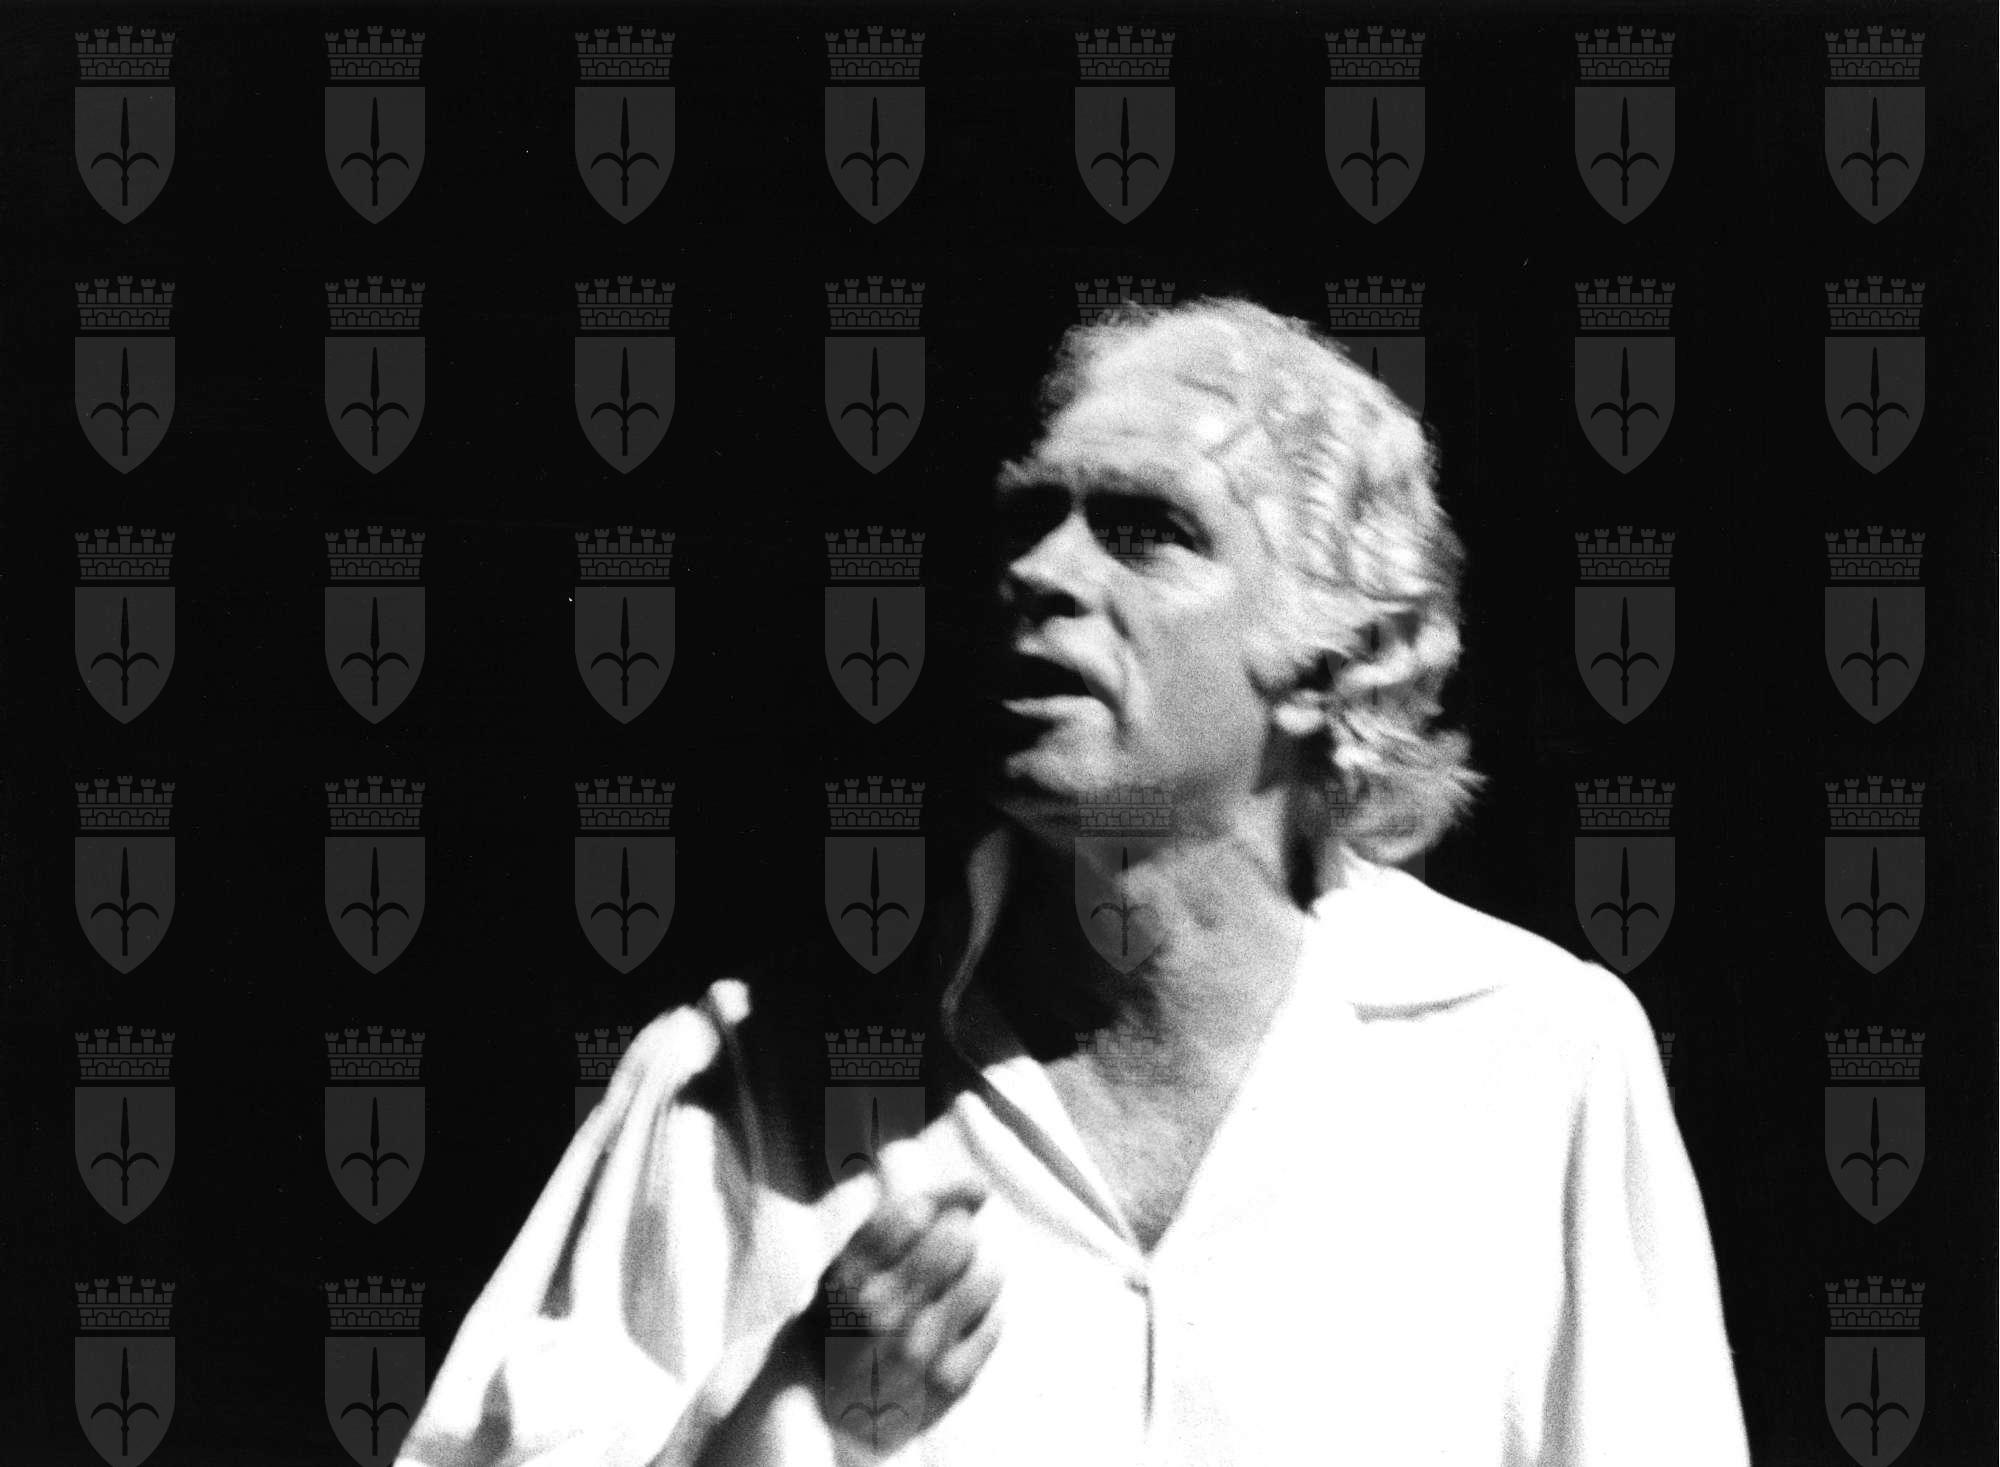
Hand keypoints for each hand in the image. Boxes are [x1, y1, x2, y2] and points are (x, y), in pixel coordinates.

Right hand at [823, 1144, 1003, 1428]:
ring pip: (984, 1278)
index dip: (934, 1203)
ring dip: (979, 1274)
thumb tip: (980, 1186)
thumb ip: (905, 1214)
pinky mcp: (948, 1382)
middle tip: (947, 1251)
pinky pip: (994, 1324)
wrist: (830, 1406)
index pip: (913, 1211)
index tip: (928, 1217)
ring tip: (959, 1286)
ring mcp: (916, 1350)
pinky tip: (962, 1325)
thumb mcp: (852, 1261)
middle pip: (955, 1239)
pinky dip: (985, 1316)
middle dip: (958, 1234)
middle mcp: (880, 1313)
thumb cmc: (848, 1317)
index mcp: (850, 1276)